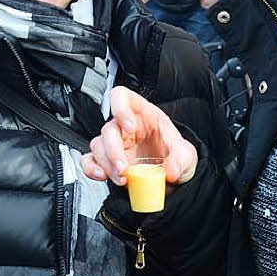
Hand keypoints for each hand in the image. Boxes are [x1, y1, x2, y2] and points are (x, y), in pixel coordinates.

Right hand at [82, 86, 196, 186]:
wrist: (172, 176)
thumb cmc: (175, 155)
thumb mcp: (186, 155)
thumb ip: (181, 160)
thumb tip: (170, 170)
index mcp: (143, 114)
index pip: (122, 97)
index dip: (120, 107)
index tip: (129, 127)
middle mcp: (125, 127)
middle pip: (108, 129)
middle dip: (114, 151)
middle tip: (125, 169)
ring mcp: (115, 144)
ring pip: (98, 146)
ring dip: (107, 164)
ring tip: (122, 178)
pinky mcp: (107, 161)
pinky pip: (89, 161)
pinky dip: (91, 169)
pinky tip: (103, 176)